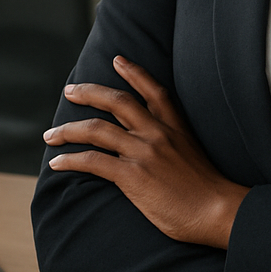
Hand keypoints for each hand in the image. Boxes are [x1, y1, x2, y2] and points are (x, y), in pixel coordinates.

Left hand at [43, 57, 249, 248]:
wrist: (219, 211)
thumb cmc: (209, 192)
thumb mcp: (194, 155)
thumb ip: (172, 146)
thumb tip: (151, 153)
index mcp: (175, 127)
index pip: (153, 90)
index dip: (134, 72)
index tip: (118, 59)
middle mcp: (157, 133)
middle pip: (116, 101)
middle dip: (88, 92)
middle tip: (70, 90)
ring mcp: (144, 152)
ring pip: (96, 129)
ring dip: (68, 130)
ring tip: (51, 134)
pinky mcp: (132, 175)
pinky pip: (93, 161)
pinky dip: (71, 160)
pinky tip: (57, 162)